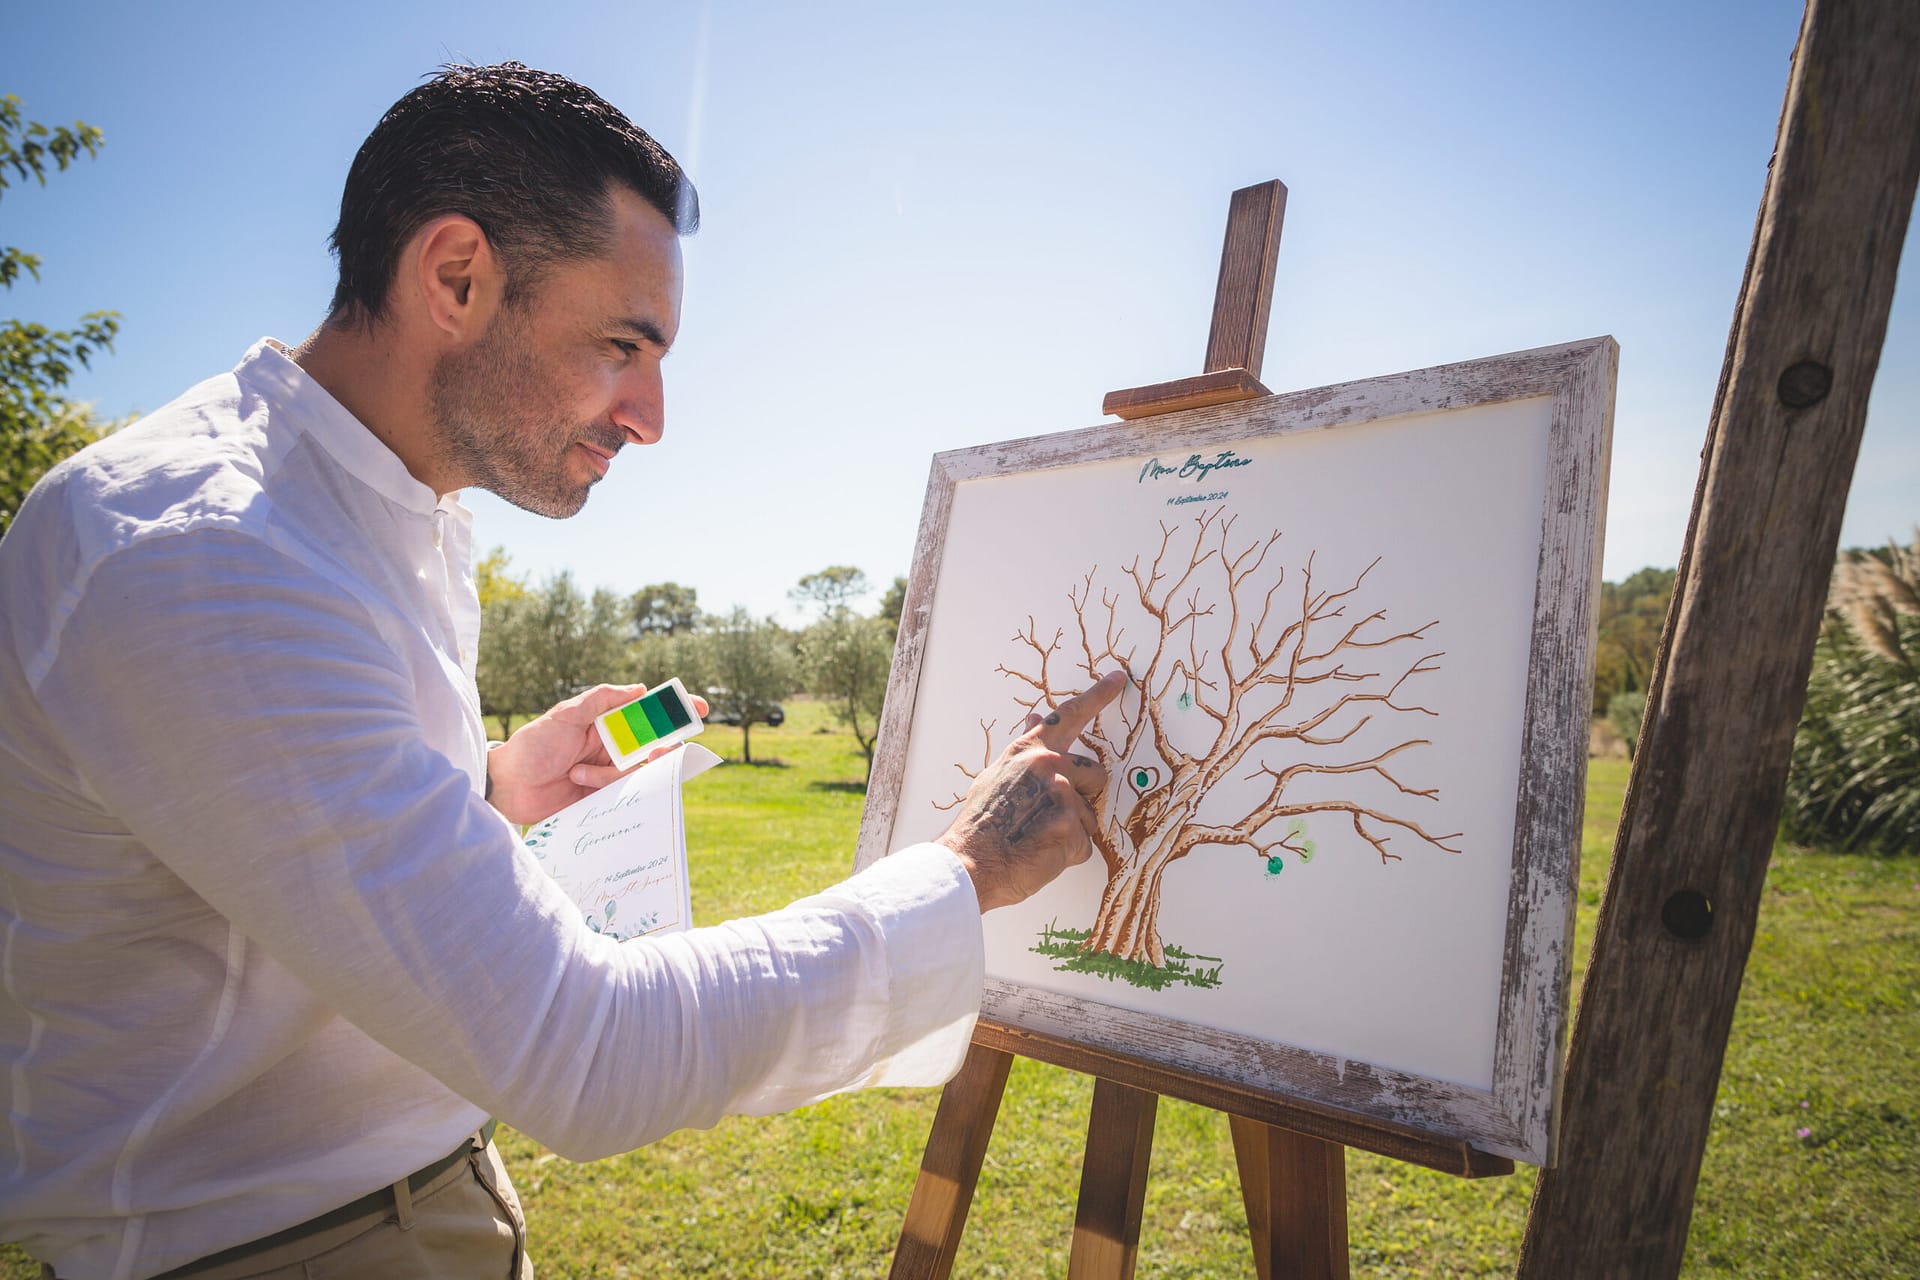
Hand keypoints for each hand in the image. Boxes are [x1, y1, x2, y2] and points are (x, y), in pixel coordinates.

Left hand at [485, 683, 709, 825]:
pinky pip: (624, 795)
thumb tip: (640, 689)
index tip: (699, 708)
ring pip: (637, 773)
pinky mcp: (603, 799)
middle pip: (653, 745)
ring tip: (577, 773)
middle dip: (660, 748)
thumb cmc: (533, 745)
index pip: (648, 713)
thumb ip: (601, 698)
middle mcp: (612, 747)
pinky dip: (609, 790)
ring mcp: (609, 774)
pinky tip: (581, 785)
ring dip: (610, 774)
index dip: (675, 710)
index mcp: (606, 723)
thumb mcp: (565, 714)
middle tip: (654, 752)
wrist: (508, 787)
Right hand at [936, 670, 1125, 913]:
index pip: (1068, 715)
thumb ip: (1024, 750)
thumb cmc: (980, 826)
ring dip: (1071, 831)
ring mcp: (1061, 794)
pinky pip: (1085, 845)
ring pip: (1090, 815)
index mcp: (1028, 751)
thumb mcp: (996, 776)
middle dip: (1083, 797)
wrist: (968, 864)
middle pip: (1095, 775)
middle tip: (1050, 817)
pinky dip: (1067, 855)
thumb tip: (1037, 715)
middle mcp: (1047, 765)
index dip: (1097, 696)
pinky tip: (1040, 854)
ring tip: (1036, 838)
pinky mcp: (1071, 826)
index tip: (1118, 679)